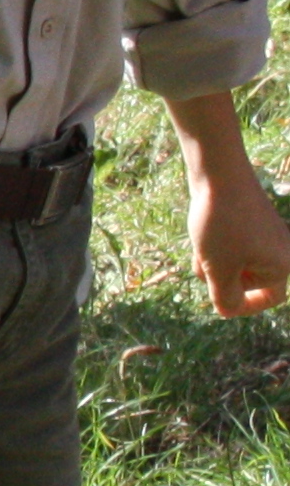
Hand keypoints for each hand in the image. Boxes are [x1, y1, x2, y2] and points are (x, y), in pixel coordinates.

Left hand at [190, 167, 289, 317]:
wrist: (218, 174)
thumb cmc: (221, 223)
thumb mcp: (218, 269)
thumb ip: (225, 297)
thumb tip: (229, 312)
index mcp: (283, 265)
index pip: (268, 298)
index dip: (243, 305)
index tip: (218, 300)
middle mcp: (283, 249)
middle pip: (245, 280)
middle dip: (220, 276)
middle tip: (205, 259)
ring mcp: (269, 234)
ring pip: (233, 263)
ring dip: (212, 260)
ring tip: (203, 242)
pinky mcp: (252, 222)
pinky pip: (230, 246)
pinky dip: (214, 245)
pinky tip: (204, 230)